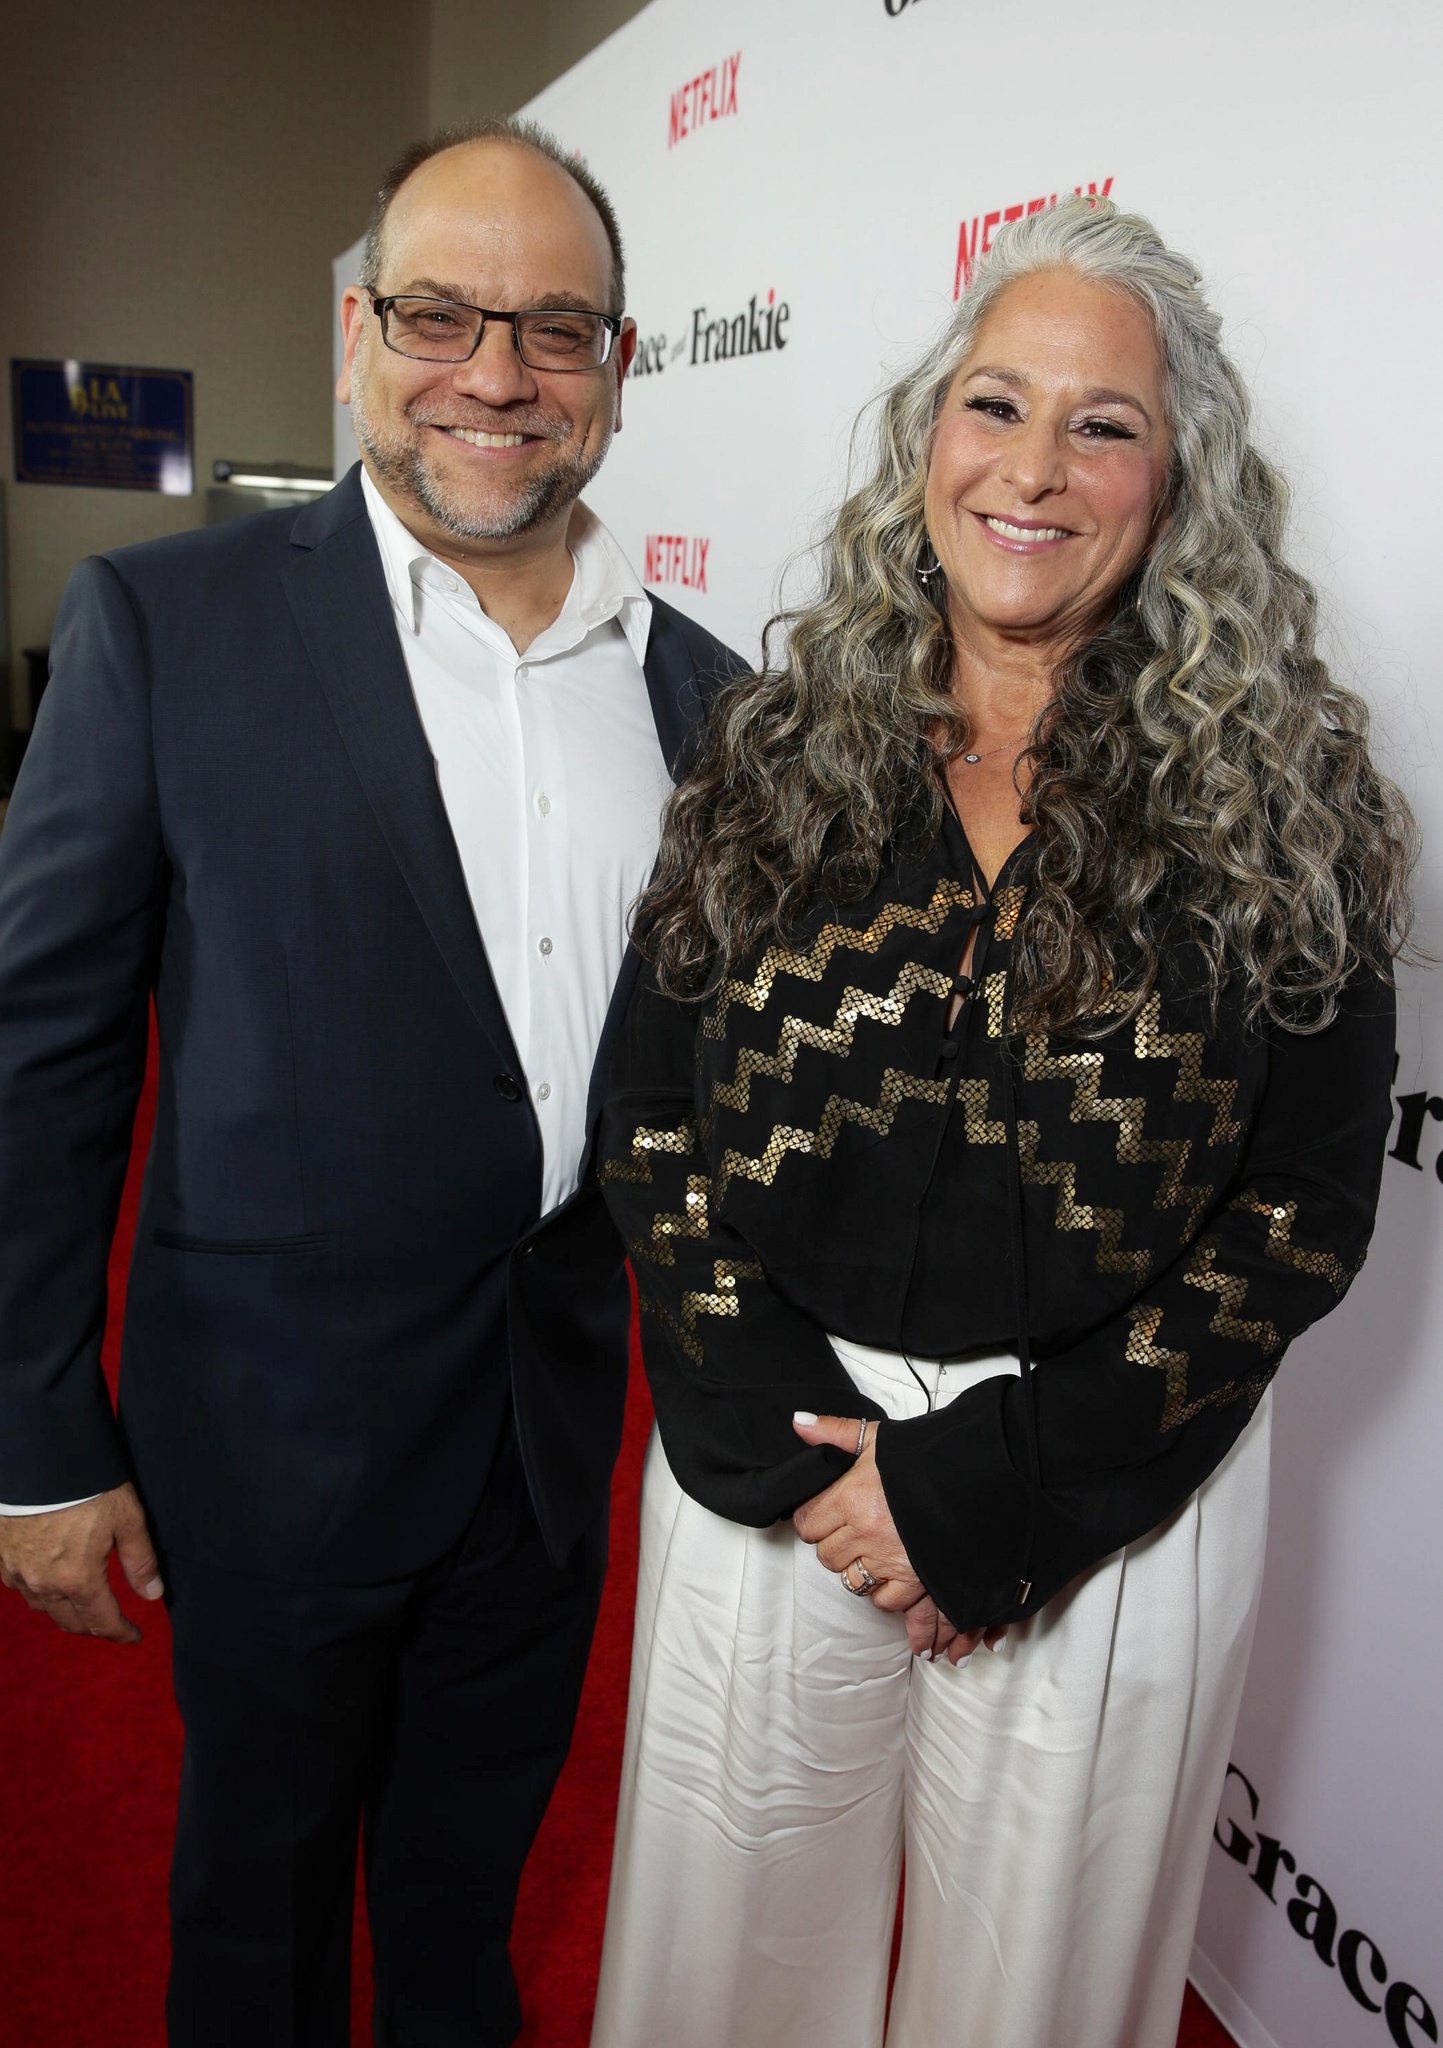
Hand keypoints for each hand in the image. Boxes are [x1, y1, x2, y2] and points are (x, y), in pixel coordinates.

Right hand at [0, 1483, 163, 1643]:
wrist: (36, 1459)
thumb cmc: (85, 1485)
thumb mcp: (126, 1518)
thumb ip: (140, 1560)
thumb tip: (153, 1594)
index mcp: (78, 1579)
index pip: (102, 1622)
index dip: (121, 1633)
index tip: (135, 1636)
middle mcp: (44, 1583)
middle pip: (70, 1621)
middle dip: (94, 1626)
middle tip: (112, 1623)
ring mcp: (18, 1572)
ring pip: (44, 1607)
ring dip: (66, 1611)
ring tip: (84, 1603)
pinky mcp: (2, 1557)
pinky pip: (22, 1587)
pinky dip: (40, 1592)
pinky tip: (51, 1581)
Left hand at [792, 1413, 1005, 1662]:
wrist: (980, 1477)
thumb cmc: (929, 1459)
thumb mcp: (879, 1437)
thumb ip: (835, 1431)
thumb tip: (800, 1424)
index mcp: (852, 1496)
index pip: (807, 1522)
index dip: (813, 1518)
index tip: (824, 1514)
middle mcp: (867, 1532)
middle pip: (826, 1555)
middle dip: (835, 1543)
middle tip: (852, 1529)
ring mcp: (890, 1559)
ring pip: (851, 1580)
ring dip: (857, 1568)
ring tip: (871, 1550)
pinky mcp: (915, 1579)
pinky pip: (884, 1600)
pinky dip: (884, 1591)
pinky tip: (890, 1573)